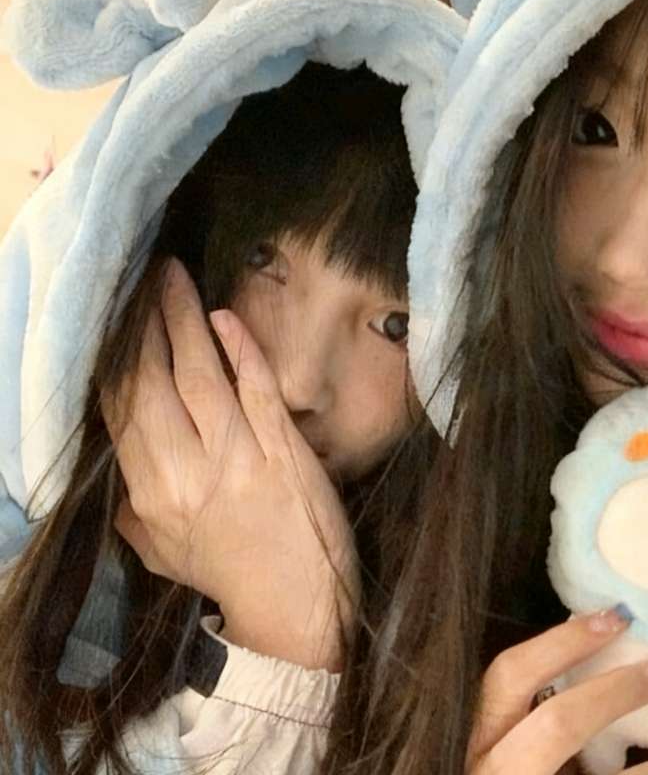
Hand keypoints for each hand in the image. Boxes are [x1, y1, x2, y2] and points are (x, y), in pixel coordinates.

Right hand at [103, 258, 358, 671]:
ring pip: (198, 376)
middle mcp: (185, 470)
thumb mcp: (162, 550)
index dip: (116, 357)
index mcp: (150, 493)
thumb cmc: (228, 573)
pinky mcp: (283, 450)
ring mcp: (237, 456)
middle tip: (141, 277)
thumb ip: (133, 506)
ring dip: (182, 321)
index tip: (115, 317)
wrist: (295, 606)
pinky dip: (239, 350)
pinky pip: (255, 389)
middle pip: (152, 382)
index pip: (121, 410)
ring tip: (172, 278)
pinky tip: (224, 317)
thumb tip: (118, 468)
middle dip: (143, 324)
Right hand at [467, 611, 647, 773]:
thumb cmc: (529, 774)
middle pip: (556, 723)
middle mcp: (500, 773)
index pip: (509, 675)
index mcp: (487, 743)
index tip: (618, 617)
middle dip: (617, 693)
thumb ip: (554, 719)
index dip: (563, 642)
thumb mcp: (524, 755)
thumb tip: (626, 659)